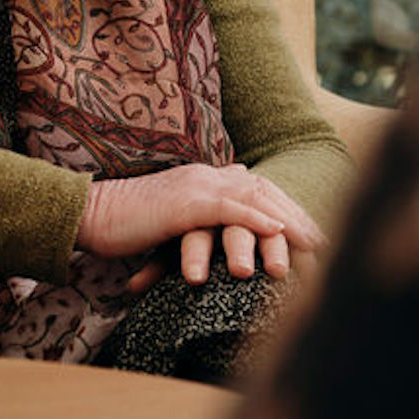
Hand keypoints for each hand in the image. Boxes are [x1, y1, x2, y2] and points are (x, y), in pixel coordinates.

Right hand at [77, 164, 324, 287]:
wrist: (92, 215)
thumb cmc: (127, 226)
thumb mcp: (172, 223)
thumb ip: (198, 224)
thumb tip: (219, 238)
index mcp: (205, 179)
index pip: (257, 191)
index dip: (287, 212)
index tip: (312, 235)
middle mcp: (207, 175)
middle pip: (265, 191)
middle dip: (298, 216)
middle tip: (326, 241)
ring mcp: (197, 185)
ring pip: (254, 198)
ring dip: (288, 221)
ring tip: (314, 243)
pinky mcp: (185, 202)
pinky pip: (230, 208)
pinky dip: (257, 220)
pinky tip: (279, 233)